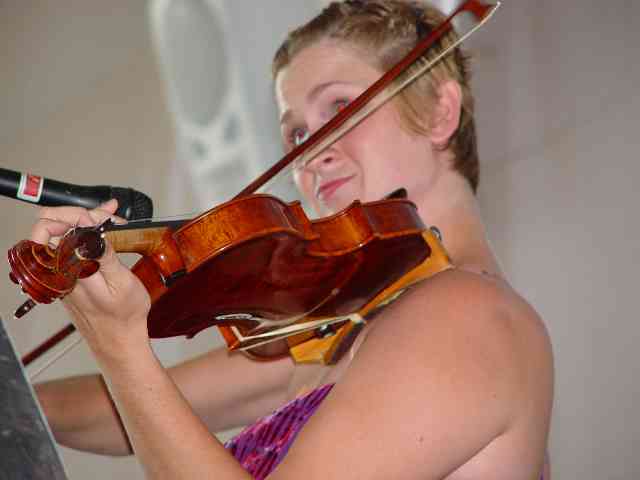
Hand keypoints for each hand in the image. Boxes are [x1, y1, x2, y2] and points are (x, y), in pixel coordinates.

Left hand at [31, 199, 150, 359]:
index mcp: (67, 272)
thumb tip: (92, 233)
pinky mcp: (69, 275)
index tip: (98, 216)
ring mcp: (62, 273)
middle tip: (106, 214)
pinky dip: (85, 234)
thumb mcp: (122, 282)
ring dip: (84, 221)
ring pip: (61, 235)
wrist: (120, 340)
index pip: (48, 229)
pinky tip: (103, 230)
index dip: (72, 215)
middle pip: (52, 227)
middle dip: (79, 214)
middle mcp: (59, 272)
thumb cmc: (123, 317)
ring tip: (110, 219)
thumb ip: (104, 255)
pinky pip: (69, 247)